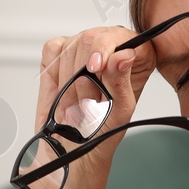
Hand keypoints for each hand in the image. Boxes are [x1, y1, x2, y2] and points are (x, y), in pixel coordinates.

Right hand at [35, 25, 157, 165]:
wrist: (73, 152)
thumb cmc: (101, 135)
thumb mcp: (118, 112)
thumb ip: (121, 81)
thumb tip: (124, 55)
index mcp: (136, 59)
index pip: (122, 37)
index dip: (106, 48)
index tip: (95, 68)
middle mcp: (111, 50)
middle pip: (91, 38)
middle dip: (84, 73)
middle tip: (88, 100)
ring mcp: (84, 51)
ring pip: (71, 46)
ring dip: (70, 81)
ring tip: (79, 103)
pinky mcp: (60, 55)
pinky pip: (53, 49)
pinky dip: (55, 72)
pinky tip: (64, 90)